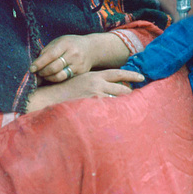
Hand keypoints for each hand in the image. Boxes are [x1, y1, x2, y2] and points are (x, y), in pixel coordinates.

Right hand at [25, 69, 144, 112]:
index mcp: (95, 75)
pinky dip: (114, 115)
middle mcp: (97, 83)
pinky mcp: (93, 106)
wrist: (50, 98)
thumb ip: (96, 83)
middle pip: (123, 89)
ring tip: (129, 114)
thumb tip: (110, 89)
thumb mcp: (82, 81)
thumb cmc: (65, 91)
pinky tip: (116, 120)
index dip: (132, 74)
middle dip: (130, 96)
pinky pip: (109, 111)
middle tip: (137, 102)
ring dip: (123, 107)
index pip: (118, 73)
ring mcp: (95, 95)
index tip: (142, 77)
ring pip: (118, 101)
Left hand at [30, 33, 130, 82]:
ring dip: (48, 78)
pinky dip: (55, 80)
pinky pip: (65, 79)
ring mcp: (78, 65)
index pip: (50, 55)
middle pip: (54, 68)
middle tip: (37, 73)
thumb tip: (34, 65)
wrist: (91, 49)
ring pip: (59, 76)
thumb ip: (47, 51)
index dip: (39, 63)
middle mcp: (73, 54)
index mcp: (65, 44)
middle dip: (42, 72)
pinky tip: (51, 77)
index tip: (31, 69)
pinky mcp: (81, 73)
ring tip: (43, 75)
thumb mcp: (59, 42)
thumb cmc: (70, 44)